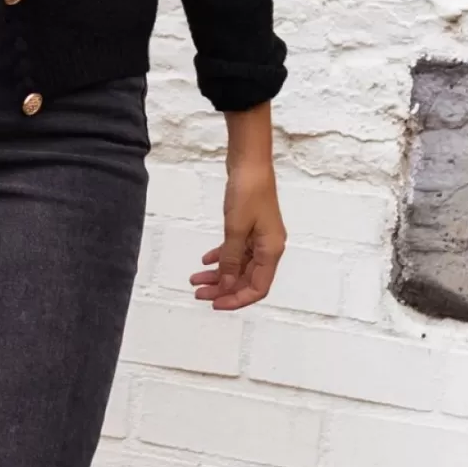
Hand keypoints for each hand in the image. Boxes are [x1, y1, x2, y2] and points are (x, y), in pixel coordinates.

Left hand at [190, 156, 285, 310]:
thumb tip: (226, 285)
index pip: (258, 288)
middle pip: (247, 279)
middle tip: (198, 293)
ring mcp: (260, 237)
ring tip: (195, 279)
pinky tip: (205, 260)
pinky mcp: (251, 227)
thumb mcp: (236, 229)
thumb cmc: (247, 192)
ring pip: (239, 266)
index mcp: (272, 251)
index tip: (214, 304)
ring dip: (219, 274)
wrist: (250, 162)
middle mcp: (269, 247)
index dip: (237, 299)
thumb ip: (231, 259)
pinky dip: (222, 257)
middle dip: (223, 289)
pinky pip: (237, 250)